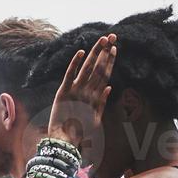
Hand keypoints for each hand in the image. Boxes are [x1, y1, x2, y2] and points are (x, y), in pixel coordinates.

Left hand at [47, 33, 116, 152]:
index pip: (105, 74)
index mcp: (96, 97)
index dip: (110, 60)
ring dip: (95, 53)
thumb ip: (102, 101)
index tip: (114, 48)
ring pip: (88, 68)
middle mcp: (88, 92)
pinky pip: (70, 75)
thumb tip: (109, 86)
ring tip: (102, 40)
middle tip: (112, 37)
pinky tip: (81, 52)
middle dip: (106, 51)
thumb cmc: (80, 131)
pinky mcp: (63, 93)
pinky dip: (75, 63)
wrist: (65, 140)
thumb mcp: (95, 117)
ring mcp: (76, 91)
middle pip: (99, 68)